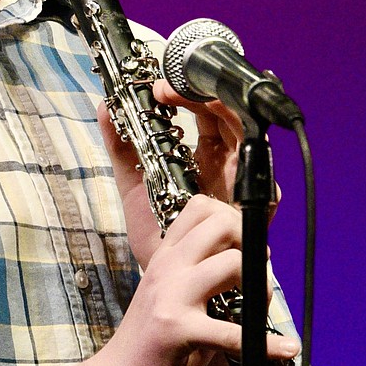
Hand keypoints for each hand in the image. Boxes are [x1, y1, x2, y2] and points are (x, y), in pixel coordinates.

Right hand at [91, 191, 299, 365]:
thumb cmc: (149, 348)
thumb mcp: (172, 300)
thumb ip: (203, 281)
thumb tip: (254, 270)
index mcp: (165, 259)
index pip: (201, 208)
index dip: (233, 219)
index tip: (245, 247)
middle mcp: (167, 269)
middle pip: (221, 224)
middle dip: (252, 243)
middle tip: (257, 274)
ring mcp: (170, 297)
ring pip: (232, 263)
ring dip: (260, 286)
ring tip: (261, 310)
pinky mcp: (177, 332)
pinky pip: (233, 333)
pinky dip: (265, 344)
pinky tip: (284, 349)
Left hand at [96, 91, 263, 271]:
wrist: (167, 279)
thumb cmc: (158, 235)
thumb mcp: (133, 184)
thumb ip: (120, 147)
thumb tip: (105, 106)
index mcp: (205, 156)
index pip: (206, 111)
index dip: (186, 92)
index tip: (156, 86)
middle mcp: (227, 164)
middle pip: (228, 114)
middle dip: (202, 93)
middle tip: (166, 89)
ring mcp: (241, 184)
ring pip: (247, 134)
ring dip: (218, 111)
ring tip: (184, 103)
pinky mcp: (254, 210)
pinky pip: (261, 180)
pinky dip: (244, 159)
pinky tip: (216, 146)